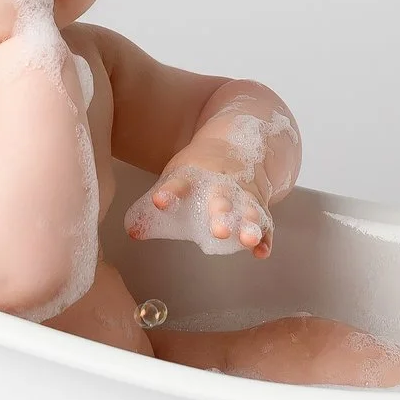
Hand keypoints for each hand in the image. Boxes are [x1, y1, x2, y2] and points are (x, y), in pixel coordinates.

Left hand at [124, 152, 273, 258]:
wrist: (236, 146)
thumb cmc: (199, 170)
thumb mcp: (175, 178)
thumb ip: (154, 208)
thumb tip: (133, 232)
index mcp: (195, 173)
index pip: (179, 182)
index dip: (170, 192)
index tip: (160, 202)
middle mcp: (221, 183)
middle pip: (222, 197)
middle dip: (221, 213)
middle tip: (218, 230)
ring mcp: (244, 194)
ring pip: (249, 210)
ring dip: (249, 225)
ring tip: (247, 240)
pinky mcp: (260, 206)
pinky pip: (265, 224)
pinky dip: (265, 237)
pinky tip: (261, 252)